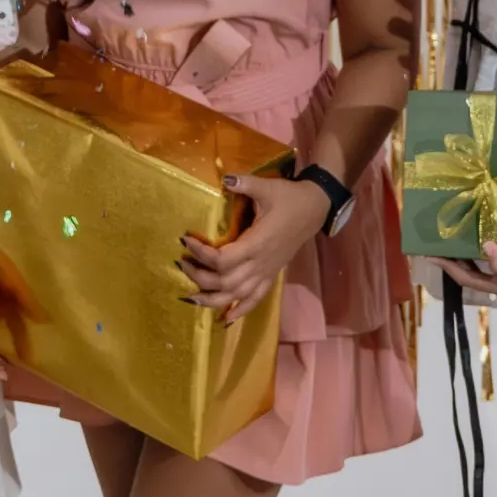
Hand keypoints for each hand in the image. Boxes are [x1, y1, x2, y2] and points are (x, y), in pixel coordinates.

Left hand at [179, 173, 331, 322]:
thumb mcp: (267, 188)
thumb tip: (225, 178)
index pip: (223, 259)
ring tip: (191, 297)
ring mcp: (266, 272)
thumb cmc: (289, 198)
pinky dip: (240, 311)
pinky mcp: (271, 275)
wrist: (314, 209)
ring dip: (213, 300)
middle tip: (181, 264)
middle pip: (225, 282)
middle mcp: (260, 264)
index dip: (201, 253)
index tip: (184, 240)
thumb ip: (245, 184)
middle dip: (200, 276)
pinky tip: (225, 319)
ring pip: (237, 296)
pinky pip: (255, 299)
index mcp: (257, 243)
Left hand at [432, 240, 496, 307]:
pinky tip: (488, 237)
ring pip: (484, 267)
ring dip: (469, 255)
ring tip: (457, 239)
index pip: (467, 278)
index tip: (429, 255)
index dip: (448, 268)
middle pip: (472, 273)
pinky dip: (489, 250)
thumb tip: (484, 247)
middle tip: (438, 243)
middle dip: (454, 261)